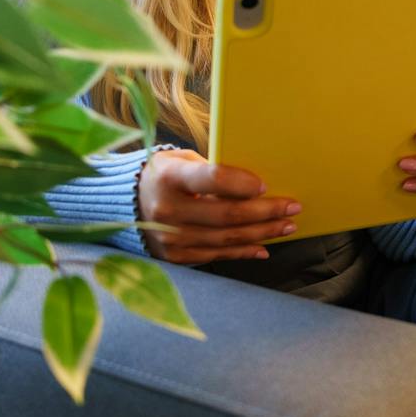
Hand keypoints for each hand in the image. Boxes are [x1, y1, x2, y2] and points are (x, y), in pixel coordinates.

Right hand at [138, 149, 301, 263]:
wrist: (122, 205)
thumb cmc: (162, 175)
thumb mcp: (180, 160)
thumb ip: (210, 170)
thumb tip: (252, 185)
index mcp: (169, 177)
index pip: (213, 179)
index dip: (242, 183)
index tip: (265, 185)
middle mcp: (167, 210)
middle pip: (227, 214)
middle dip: (266, 212)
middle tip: (292, 207)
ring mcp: (171, 238)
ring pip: (227, 238)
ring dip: (262, 233)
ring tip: (286, 225)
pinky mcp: (175, 256)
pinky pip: (217, 255)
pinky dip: (242, 251)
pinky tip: (263, 246)